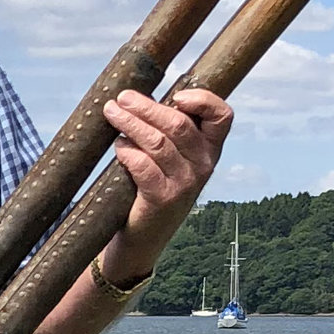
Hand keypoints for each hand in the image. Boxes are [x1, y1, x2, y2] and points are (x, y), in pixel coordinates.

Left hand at [102, 87, 234, 278]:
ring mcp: (184, 184)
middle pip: (179, 124)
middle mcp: (203, 166)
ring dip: (131, 123)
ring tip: (112, 113)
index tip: (176, 95)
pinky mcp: (162, 199)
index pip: (222, 117)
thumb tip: (140, 97)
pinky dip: (128, 152)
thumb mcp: (172, 160)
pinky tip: (118, 147)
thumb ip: (168, 132)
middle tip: (123, 98)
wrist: (144, 238)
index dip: (203, 99)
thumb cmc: (154, 189)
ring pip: (157, 141)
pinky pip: (143, 165)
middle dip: (147, 107)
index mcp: (209, 150)